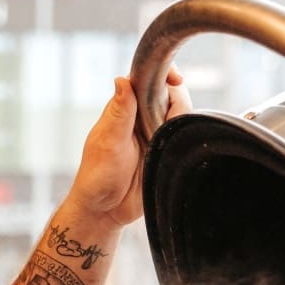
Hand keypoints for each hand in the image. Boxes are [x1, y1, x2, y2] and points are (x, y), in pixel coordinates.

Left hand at [62, 68, 190, 227]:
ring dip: (180, 123)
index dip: (165, 73)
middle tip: (164, 125)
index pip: (148, 78)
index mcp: (125, 108)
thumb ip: (119, 112)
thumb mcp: (108, 142)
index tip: (176, 79)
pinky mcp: (165, 150)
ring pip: (181, 114)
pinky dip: (186, 137)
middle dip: (177, 102)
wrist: (106, 210)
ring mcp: (155, 133)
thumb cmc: (97, 176)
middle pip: (171, 93)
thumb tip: (122, 79)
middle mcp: (142, 117)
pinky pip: (184, 136)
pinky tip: (174, 149)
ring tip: (163, 143)